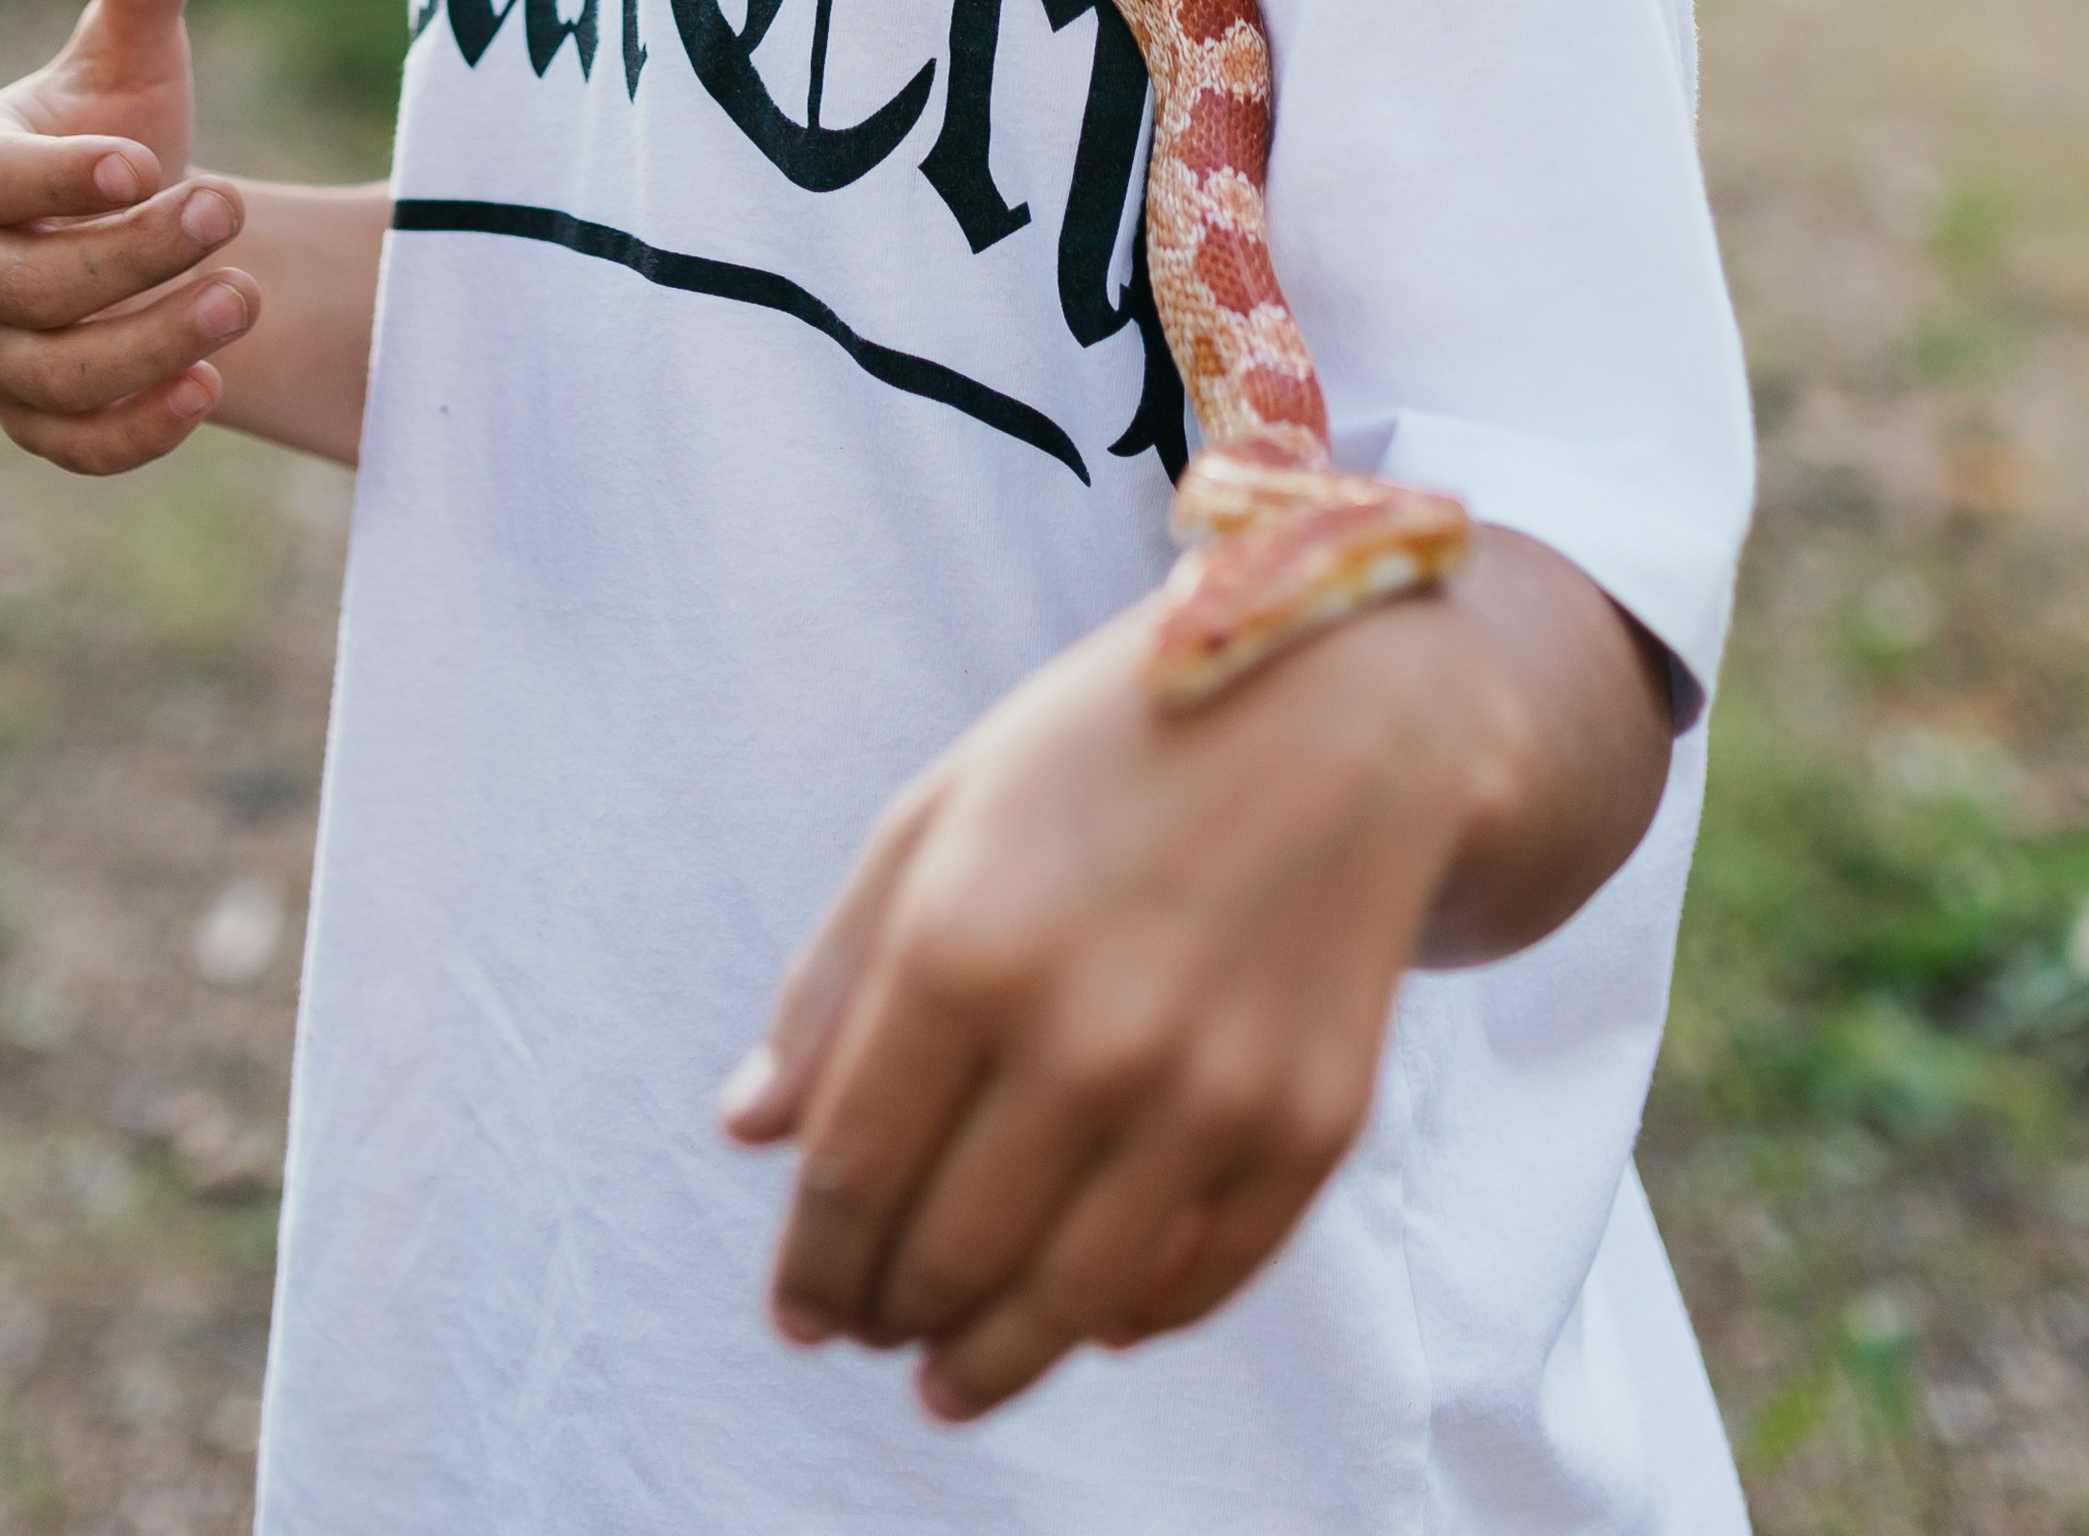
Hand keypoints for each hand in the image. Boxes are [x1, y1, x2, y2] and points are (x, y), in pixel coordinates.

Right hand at [0, 0, 258, 472]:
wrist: (136, 234)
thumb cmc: (124, 130)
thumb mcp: (138, 60)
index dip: (57, 178)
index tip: (144, 162)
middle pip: (29, 286)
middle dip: (132, 257)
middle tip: (231, 212)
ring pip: (53, 373)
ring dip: (149, 344)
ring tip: (246, 299)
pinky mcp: (38, 421)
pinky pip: (72, 445)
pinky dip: (135, 431)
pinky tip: (210, 389)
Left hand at [723, 578, 1545, 1423]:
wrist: (1337, 709)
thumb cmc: (1104, 749)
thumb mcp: (935, 816)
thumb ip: (833, 979)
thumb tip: (751, 1133)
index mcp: (965, 946)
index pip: (851, 1174)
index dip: (813, 1265)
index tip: (799, 1309)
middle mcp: (1087, 1035)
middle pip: (950, 1253)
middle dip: (889, 1314)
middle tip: (870, 1332)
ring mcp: (1210, 1090)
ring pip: (1069, 1301)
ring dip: (994, 1361)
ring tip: (950, 1379)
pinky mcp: (1310, 1125)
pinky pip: (1202, 1280)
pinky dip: (1133, 1320)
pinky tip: (1092, 1323)